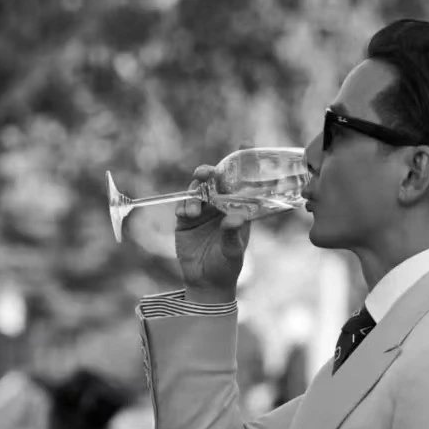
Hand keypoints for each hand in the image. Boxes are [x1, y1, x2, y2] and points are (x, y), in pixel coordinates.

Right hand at [173, 167, 252, 300]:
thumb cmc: (227, 267)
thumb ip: (233, 234)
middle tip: (205, 172)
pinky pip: (183, 206)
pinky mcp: (185, 222)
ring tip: (194, 207)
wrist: (206, 284)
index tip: (245, 143)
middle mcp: (219, 207)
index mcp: (237, 209)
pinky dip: (184, 206)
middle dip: (209, 172)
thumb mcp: (233, 252)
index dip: (242, 162)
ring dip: (195, 191)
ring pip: (197, 191)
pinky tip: (187, 214)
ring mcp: (202, 213)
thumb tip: (236, 218)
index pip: (241, 182)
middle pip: (214, 181)